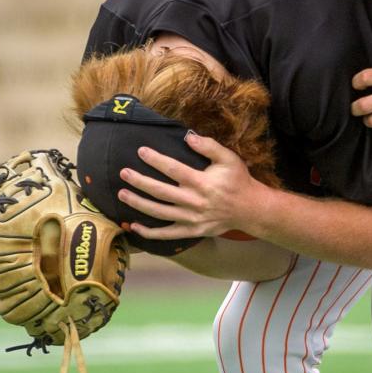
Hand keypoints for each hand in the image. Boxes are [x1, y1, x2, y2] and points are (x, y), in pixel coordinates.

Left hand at [118, 132, 261, 241]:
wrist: (249, 209)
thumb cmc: (238, 181)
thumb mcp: (229, 159)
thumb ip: (209, 146)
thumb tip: (188, 137)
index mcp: (202, 182)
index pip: (173, 169)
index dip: (155, 160)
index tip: (141, 151)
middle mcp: (194, 201)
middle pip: (160, 191)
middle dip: (139, 181)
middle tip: (124, 173)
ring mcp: (191, 219)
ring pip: (159, 212)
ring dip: (138, 204)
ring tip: (122, 194)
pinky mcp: (191, 231)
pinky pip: (167, 235)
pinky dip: (149, 233)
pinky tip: (133, 226)